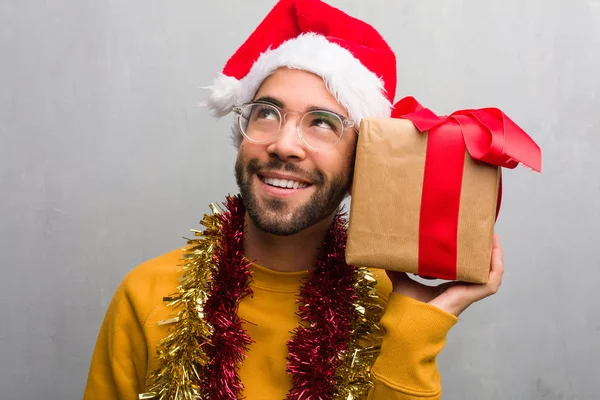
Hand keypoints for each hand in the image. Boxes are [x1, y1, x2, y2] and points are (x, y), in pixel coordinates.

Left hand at [386, 233, 503, 316]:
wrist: (414, 319)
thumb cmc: (410, 307)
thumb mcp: (404, 281)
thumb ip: (397, 270)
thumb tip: (387, 257)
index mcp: (451, 284)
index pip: (466, 266)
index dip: (470, 252)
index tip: (470, 235)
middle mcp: (464, 286)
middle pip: (481, 266)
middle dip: (485, 248)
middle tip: (483, 230)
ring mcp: (471, 291)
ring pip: (491, 270)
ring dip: (494, 254)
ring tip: (493, 236)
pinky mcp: (475, 294)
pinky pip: (493, 278)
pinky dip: (496, 265)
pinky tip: (495, 251)